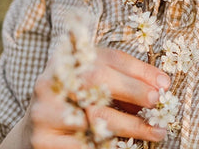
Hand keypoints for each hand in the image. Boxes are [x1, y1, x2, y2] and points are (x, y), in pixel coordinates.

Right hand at [28, 47, 171, 147]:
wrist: (34, 132)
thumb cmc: (75, 101)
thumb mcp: (94, 81)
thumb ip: (123, 78)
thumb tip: (161, 85)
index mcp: (68, 59)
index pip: (110, 58)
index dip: (140, 70)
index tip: (164, 83)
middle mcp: (52, 81)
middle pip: (98, 80)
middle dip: (134, 91)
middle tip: (159, 102)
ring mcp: (45, 110)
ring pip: (95, 117)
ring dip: (131, 125)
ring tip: (155, 131)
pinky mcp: (43, 139)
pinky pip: (84, 144)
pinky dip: (110, 145)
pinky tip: (126, 145)